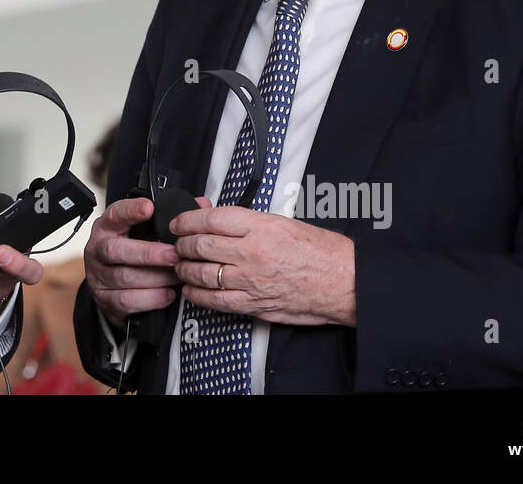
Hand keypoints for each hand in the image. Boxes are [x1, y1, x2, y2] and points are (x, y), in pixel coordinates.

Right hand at [83, 195, 208, 327]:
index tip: (149, 207)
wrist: (110, 287)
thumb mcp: (144, 231)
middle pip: (116, 250)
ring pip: (125, 277)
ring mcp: (99, 277)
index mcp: (107, 228)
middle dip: (148, 253)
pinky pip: (128, 300)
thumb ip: (169, 218)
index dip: (130, 210)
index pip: (114, 214)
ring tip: (178, 275)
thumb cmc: (131, 252)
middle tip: (175, 254)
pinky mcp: (105, 300)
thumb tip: (201, 204)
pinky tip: (168, 294)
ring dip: (156, 277)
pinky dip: (152, 298)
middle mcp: (98, 250)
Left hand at [171, 207, 356, 325]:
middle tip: (177, 244)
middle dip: (183, 245)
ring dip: (186, 270)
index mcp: (262, 226)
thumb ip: (248, 221)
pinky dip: (198, 296)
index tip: (179, 222)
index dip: (188, 219)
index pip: (212, 219)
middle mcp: (254, 252)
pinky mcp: (255, 304)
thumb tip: (215, 218)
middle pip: (202, 246)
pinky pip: (217, 301)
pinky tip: (192, 291)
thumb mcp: (284, 222)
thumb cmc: (321, 251)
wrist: (345, 282)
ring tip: (181, 266)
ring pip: (204, 274)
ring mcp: (252, 280)